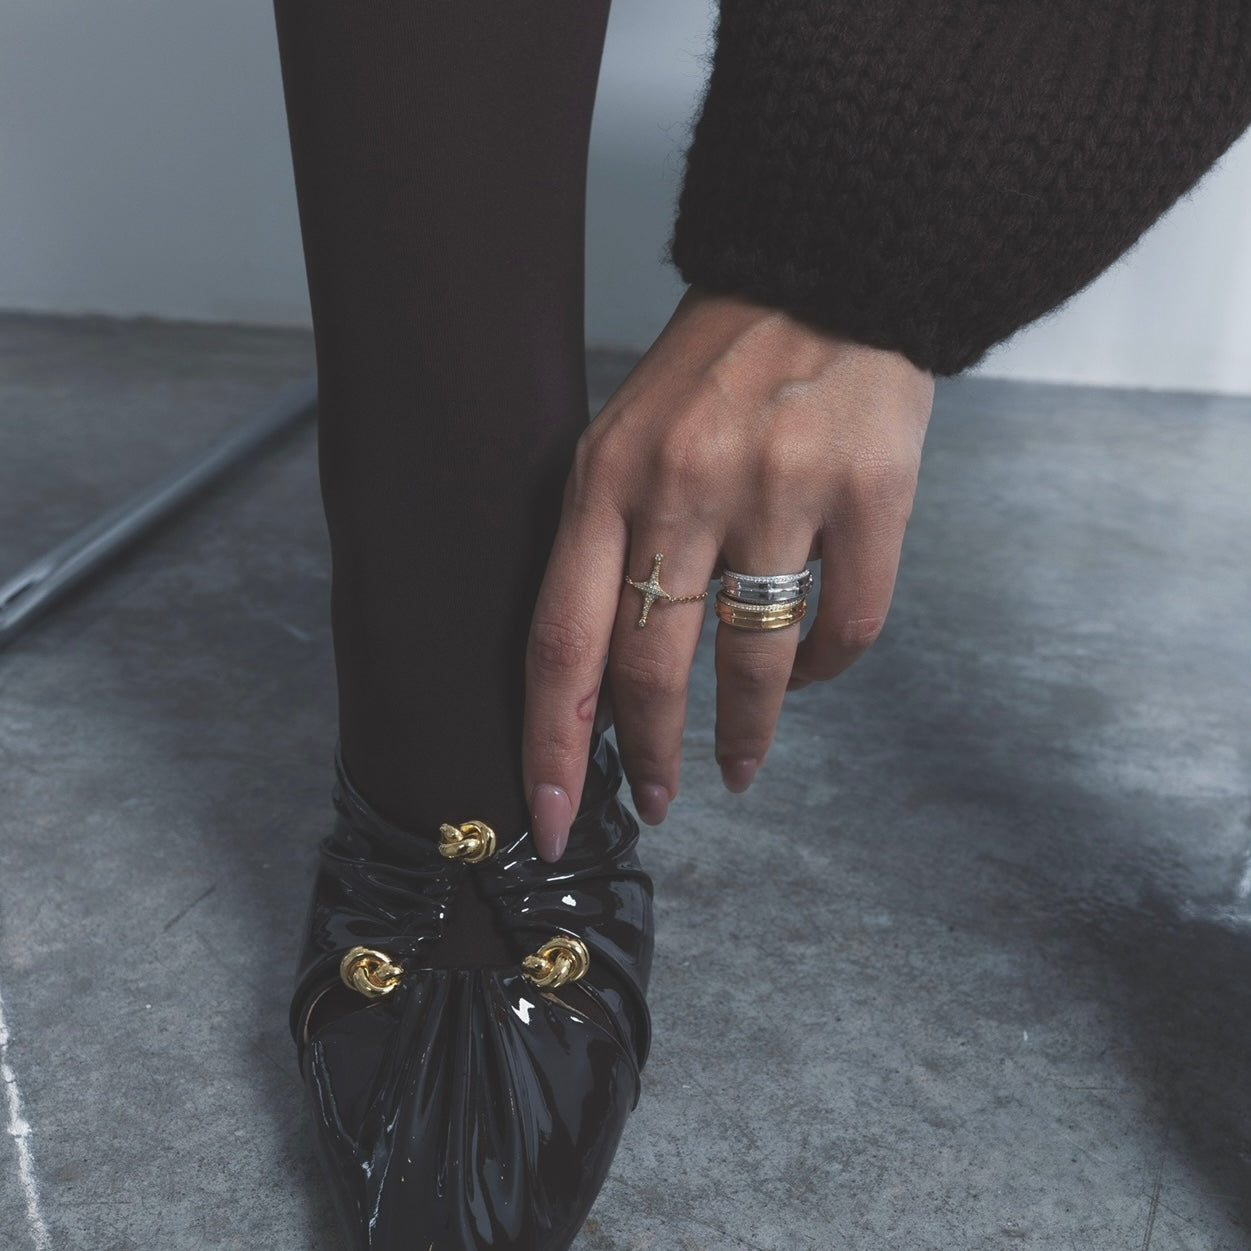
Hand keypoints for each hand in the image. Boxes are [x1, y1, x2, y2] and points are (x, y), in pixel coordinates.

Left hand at [522, 284, 933, 859]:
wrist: (827, 271)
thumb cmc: (715, 372)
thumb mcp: (626, 439)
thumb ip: (606, 547)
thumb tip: (604, 682)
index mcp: (605, 476)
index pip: (561, 639)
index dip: (551, 744)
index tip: (548, 818)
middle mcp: (684, 485)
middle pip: (650, 668)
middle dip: (651, 756)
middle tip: (660, 799)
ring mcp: (782, 488)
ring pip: (754, 663)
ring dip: (742, 732)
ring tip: (737, 763)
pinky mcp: (870, 492)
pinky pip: (848, 627)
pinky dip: (826, 669)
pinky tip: (810, 671)